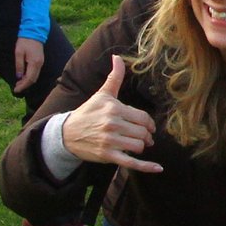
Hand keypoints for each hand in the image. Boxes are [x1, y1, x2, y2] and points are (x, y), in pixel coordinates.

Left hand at [11, 37, 45, 92]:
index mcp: (34, 63)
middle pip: (33, 80)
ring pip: (35, 76)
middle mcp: (39, 64)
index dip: (23, 86)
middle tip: (16, 88)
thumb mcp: (18, 53)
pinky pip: (35, 72)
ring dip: (27, 82)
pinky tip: (23, 77)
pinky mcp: (40, 60)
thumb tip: (19, 76)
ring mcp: (41, 62)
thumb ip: (19, 65)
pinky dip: (30, 77)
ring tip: (18, 84)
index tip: (16, 90)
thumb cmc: (25, 41)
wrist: (34, 32)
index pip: (29, 79)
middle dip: (25, 85)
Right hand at [60, 55, 162, 173]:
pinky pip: (131, 163)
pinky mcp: (107, 156)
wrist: (67, 134)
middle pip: (143, 133)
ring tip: (139, 145)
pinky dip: (146, 167)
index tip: (148, 127)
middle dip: (146, 136)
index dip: (149, 124)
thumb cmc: (88, 112)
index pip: (142, 118)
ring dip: (142, 147)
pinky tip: (158, 168)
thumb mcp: (101, 94)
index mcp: (114, 108)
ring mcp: (110, 141)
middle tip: (144, 137)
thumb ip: (114, 77)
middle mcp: (112, 124)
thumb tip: (118, 57)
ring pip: (138, 146)